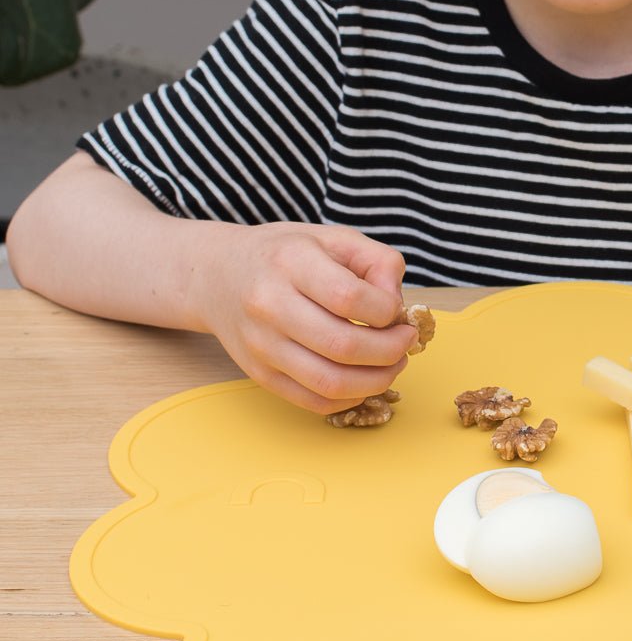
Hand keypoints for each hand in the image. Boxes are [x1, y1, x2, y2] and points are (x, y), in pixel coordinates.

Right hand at [189, 222, 418, 412]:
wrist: (218, 275)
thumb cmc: (286, 256)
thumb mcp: (334, 239)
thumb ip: (378, 262)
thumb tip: (398, 307)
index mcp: (291, 261)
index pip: (350, 298)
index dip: (388, 311)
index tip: (397, 312)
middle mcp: (269, 304)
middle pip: (344, 346)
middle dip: (391, 351)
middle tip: (405, 343)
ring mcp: (261, 344)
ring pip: (331, 382)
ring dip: (378, 380)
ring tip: (392, 364)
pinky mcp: (259, 374)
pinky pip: (314, 401)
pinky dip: (351, 398)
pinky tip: (364, 380)